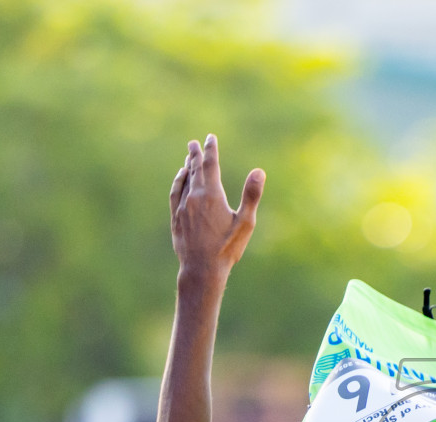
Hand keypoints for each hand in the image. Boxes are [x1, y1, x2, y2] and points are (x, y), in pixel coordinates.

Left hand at [170, 134, 264, 279]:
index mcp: (212, 195)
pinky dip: (179, 181)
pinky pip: (176, 192)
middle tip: (194, 143)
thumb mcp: (245, 223)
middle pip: (195, 169)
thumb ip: (251, 195)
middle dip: (196, 154)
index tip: (210, 138)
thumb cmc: (227, 248)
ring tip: (189, 159)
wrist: (201, 269)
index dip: (210, 149)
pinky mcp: (176, 218)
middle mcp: (194, 196)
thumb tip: (259, 171)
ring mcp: (182, 207)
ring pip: (184, 180)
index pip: (211, 164)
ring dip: (187, 167)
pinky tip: (181, 178)